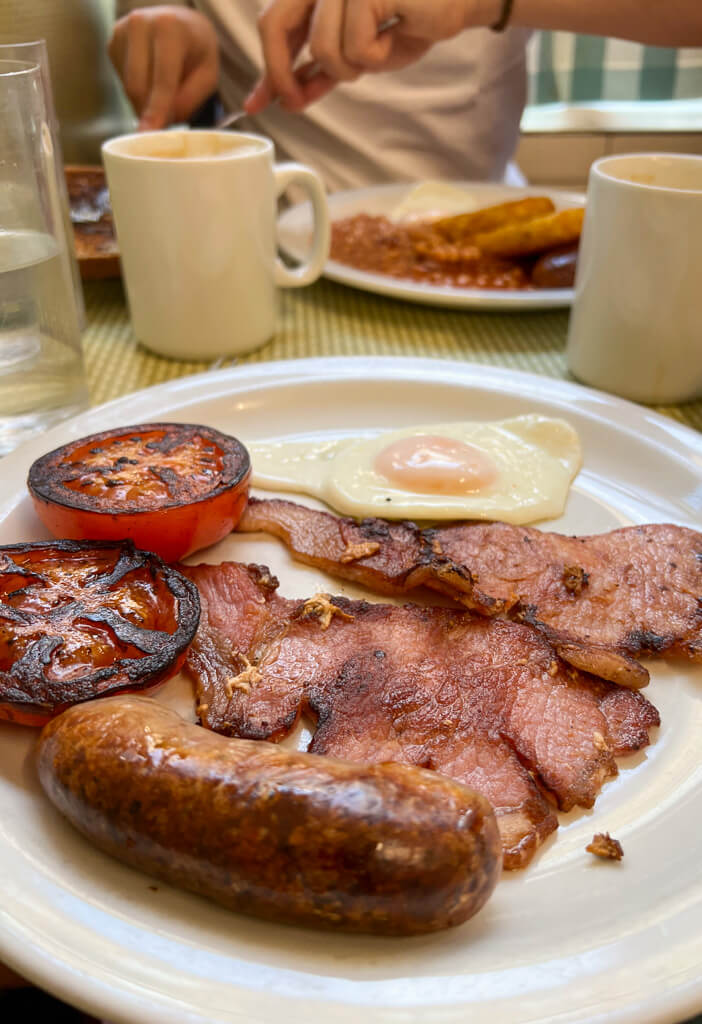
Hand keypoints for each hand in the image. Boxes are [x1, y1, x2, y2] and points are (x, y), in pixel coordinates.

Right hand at [109, 6, 218, 130]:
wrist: (180, 24)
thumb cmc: (196, 50)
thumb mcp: (208, 74)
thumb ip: (191, 98)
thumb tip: (166, 119)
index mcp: (170, 28)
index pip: (162, 78)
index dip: (157, 109)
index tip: (149, 132)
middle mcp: (141, 24)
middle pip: (138, 86)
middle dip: (150, 111)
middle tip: (165, 124)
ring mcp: (122, 31)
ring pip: (127, 87)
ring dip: (144, 103)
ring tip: (163, 96)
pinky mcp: (112, 42)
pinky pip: (121, 81)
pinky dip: (137, 91)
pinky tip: (150, 80)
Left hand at [245, 0, 498, 113]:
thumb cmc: (414, 16)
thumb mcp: (358, 49)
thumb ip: (320, 66)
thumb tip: (286, 96)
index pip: (275, 22)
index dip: (267, 67)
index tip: (258, 102)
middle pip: (274, 23)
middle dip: (281, 73)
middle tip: (295, 103)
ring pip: (322, 48)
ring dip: (350, 67)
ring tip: (378, 49)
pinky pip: (355, 45)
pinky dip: (378, 54)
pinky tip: (397, 31)